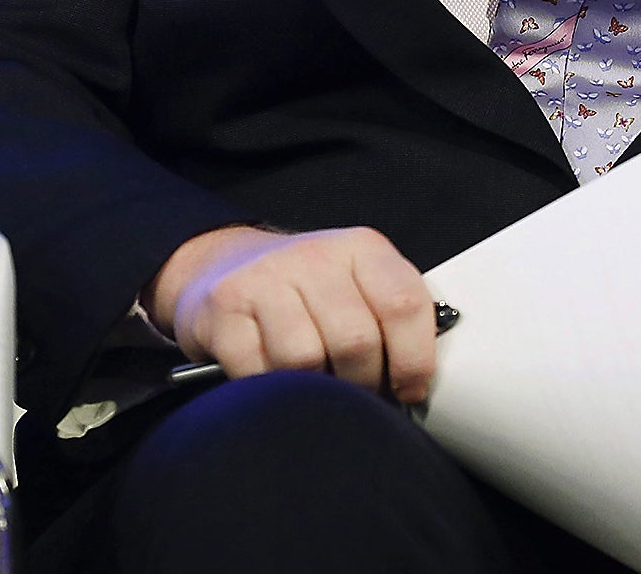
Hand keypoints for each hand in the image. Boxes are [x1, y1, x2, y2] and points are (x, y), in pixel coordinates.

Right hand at [145, 224, 438, 404]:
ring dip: (314, 389)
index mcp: (362, 248)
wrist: (225, 264)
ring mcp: (265, 277)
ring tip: (315, 383)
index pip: (404, 304)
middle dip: (362, 383)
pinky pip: (256, 371)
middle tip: (356, 392)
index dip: (414, 360)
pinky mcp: (223, 306)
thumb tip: (416, 385)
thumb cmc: (308, 290)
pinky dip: (269, 388)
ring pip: (305, 360)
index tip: (408, 390)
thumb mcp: (359, 286)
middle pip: (356, 341)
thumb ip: (392, 319)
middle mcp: (315, 255)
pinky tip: (273, 377)